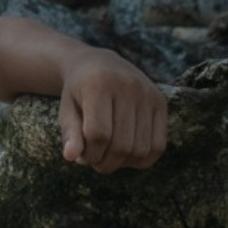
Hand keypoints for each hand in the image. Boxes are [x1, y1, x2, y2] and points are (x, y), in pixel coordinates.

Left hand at [57, 50, 167, 173]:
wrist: (99, 64)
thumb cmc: (79, 92)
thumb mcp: (67, 109)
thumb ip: (69, 132)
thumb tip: (69, 156)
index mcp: (98, 83)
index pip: (98, 133)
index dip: (89, 154)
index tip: (82, 157)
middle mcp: (127, 85)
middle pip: (121, 145)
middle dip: (104, 162)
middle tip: (94, 160)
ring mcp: (147, 93)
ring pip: (140, 149)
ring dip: (122, 163)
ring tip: (108, 156)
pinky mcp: (160, 102)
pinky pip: (158, 145)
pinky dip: (142, 159)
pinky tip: (126, 155)